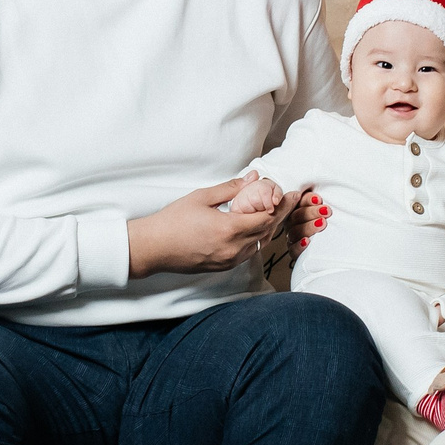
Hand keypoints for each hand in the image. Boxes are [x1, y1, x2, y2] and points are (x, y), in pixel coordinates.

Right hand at [129, 177, 294, 276]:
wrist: (154, 248)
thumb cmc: (173, 221)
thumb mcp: (202, 197)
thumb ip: (231, 188)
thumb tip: (252, 178)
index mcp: (230, 229)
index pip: (267, 217)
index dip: (282, 205)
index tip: (291, 194)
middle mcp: (234, 249)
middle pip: (268, 231)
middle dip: (280, 215)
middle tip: (289, 200)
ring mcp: (229, 260)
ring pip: (260, 244)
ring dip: (269, 228)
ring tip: (274, 212)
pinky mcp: (224, 266)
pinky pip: (248, 252)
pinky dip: (256, 239)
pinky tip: (255, 228)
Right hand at [283, 188, 327, 246]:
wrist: (327, 249)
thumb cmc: (326, 225)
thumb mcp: (325, 214)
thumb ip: (322, 206)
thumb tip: (325, 199)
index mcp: (298, 210)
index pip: (300, 202)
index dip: (308, 200)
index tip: (319, 200)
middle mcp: (292, 223)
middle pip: (297, 216)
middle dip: (312, 212)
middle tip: (326, 211)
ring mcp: (292, 237)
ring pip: (295, 231)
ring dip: (309, 227)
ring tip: (323, 224)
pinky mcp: (294, 251)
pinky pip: (293, 249)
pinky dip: (299, 245)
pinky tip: (307, 241)